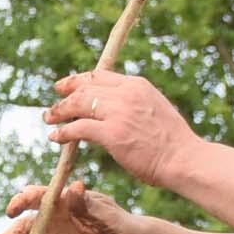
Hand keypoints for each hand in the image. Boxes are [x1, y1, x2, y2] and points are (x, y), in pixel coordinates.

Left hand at [44, 68, 199, 188]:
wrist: (184, 158)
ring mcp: (118, 112)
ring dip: (59, 112)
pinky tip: (57, 138)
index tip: (64, 86)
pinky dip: (64, 133)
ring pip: (78, 105)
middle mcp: (126, 93)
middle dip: (64, 95)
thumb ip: (133, 104)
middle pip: (85, 87)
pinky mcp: (111, 133)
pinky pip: (78, 128)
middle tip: (52, 107)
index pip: (100, 75)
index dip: (78, 80)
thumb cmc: (172, 142)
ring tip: (49, 119)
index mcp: (137, 85)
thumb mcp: (154, 109)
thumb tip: (113, 108)